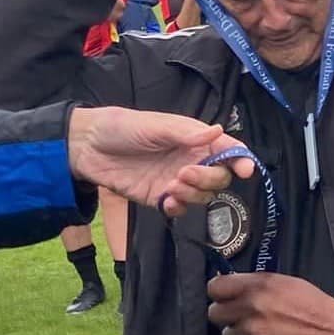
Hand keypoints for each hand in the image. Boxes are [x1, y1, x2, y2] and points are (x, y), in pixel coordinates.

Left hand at [64, 106, 254, 216]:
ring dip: (193, 194)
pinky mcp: (159, 197)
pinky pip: (180, 209)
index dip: (241, 159)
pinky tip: (167, 201)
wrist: (87, 147)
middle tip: (184, 173)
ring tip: (171, 186)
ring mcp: (176, 181)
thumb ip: (187, 133)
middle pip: (218, 178)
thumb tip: (218, 131)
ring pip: (203, 196)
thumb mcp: (155, 125)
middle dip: (208, 179)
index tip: (246, 169)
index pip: (227, 150)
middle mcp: (190, 160)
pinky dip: (179, 207)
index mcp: (194, 139)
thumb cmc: (121, 127)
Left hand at [207, 272, 333, 334]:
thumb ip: (260, 286)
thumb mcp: (289, 284)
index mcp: (259, 286)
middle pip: (214, 313)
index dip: (219, 293)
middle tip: (243, 319)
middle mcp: (250, 308)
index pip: (216, 287)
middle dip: (226, 316)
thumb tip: (239, 290)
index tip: (225, 298)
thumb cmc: (319, 308)